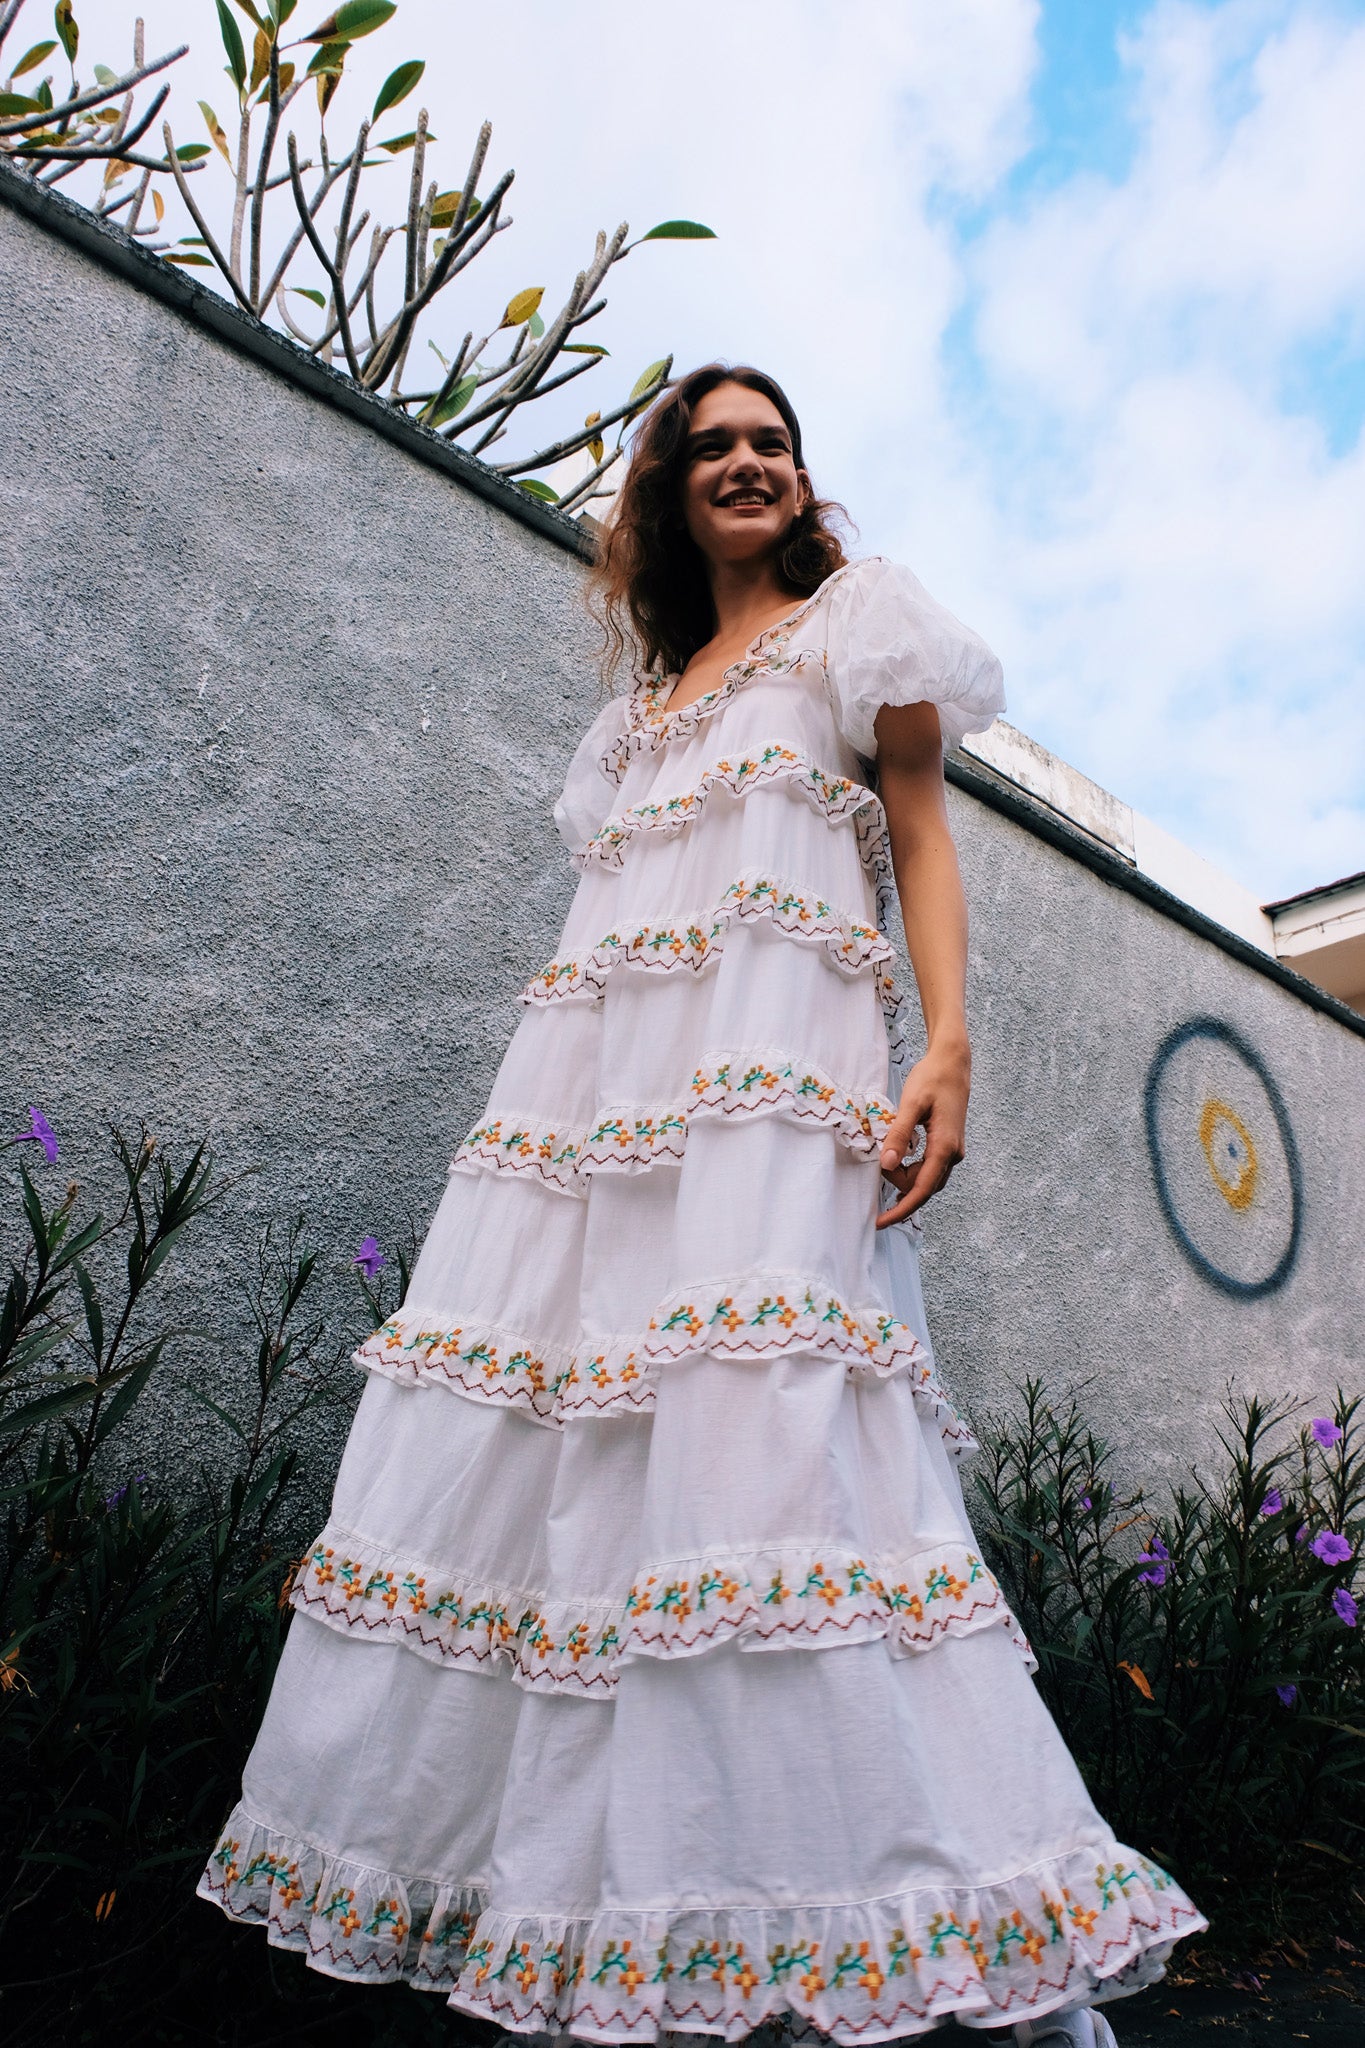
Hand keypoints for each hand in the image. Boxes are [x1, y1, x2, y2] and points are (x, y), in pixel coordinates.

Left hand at [876, 1039, 969, 1227]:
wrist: (953, 1064)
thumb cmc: (932, 1079)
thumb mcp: (911, 1104)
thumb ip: (899, 1134)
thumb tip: (887, 1165)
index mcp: (945, 1148)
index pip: (921, 1190)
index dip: (900, 1209)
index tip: (880, 1222)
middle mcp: (953, 1155)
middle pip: (922, 1187)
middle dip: (898, 1187)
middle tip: (877, 1164)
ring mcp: (953, 1151)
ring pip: (925, 1179)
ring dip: (904, 1177)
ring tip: (886, 1156)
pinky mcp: (949, 1146)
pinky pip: (928, 1168)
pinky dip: (911, 1169)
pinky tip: (898, 1156)